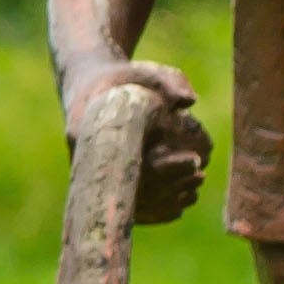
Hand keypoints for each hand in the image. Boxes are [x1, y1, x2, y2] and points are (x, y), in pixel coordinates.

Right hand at [63, 53, 211, 225]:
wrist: (89, 89)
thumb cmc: (120, 80)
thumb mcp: (143, 72)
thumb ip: (167, 81)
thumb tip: (190, 101)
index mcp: (86, 129)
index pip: (128, 160)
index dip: (166, 167)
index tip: (196, 159)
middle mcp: (82, 158)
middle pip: (130, 189)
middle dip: (171, 187)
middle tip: (201, 174)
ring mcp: (88, 175)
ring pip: (128, 204)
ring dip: (167, 201)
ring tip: (196, 186)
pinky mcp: (100, 185)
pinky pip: (126, 209)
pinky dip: (156, 211)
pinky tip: (182, 202)